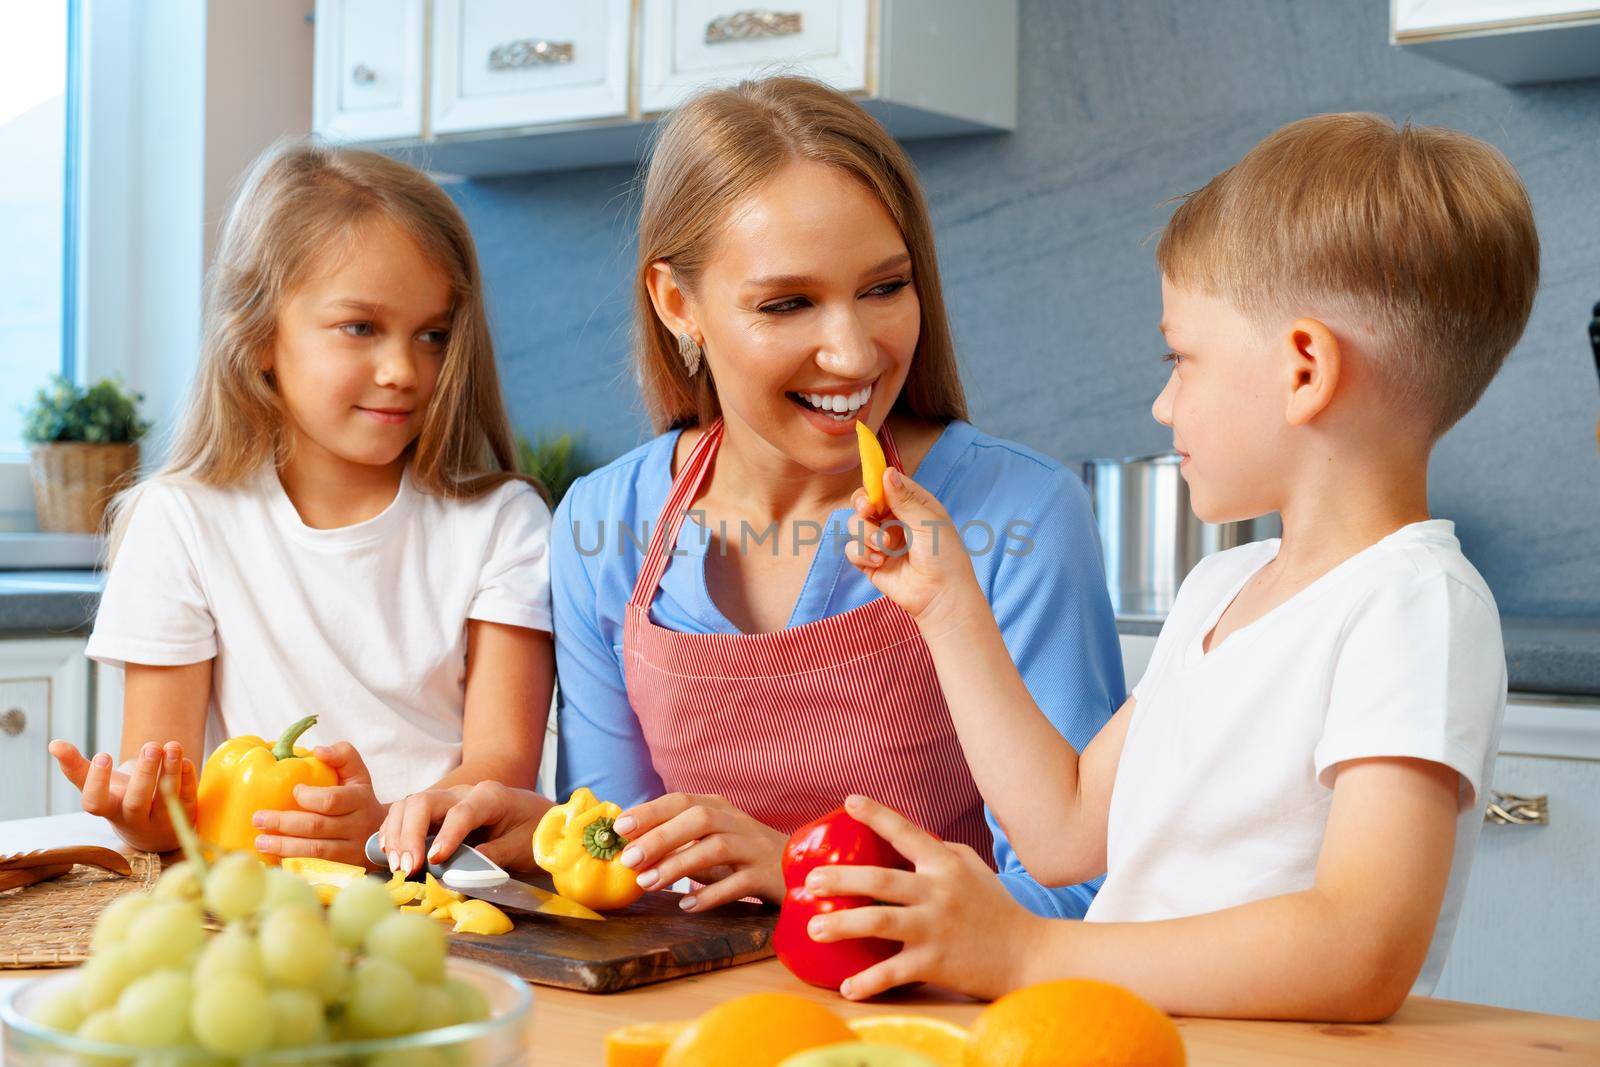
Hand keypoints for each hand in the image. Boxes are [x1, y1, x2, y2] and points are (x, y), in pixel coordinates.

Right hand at [49, 739, 197, 853]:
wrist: (156, 831)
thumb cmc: (121, 801)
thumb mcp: (101, 788)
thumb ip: (78, 768)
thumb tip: (53, 743)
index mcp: (109, 811)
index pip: (96, 803)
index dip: (98, 782)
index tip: (103, 754)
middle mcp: (134, 818)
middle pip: (137, 801)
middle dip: (144, 773)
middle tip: (150, 745)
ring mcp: (161, 819)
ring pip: (167, 798)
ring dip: (171, 770)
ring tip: (172, 745)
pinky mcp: (186, 814)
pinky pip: (188, 797)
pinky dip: (187, 777)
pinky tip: (184, 759)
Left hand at [251, 742, 387, 866]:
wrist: (385, 834)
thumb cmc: (360, 799)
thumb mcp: (358, 774)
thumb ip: (342, 755)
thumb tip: (318, 750)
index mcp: (359, 799)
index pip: (331, 800)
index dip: (308, 797)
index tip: (293, 790)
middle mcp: (357, 826)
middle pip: (317, 826)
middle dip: (284, 823)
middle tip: (258, 818)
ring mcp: (352, 850)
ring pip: (315, 849)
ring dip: (284, 846)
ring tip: (260, 841)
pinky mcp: (344, 867)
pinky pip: (316, 866)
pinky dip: (293, 862)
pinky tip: (274, 858)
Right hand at [379, 781, 547, 875]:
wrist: (540, 818)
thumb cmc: (534, 831)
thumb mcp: (522, 846)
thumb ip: (494, 856)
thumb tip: (459, 873)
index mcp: (490, 796)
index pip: (462, 812)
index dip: (446, 836)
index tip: (434, 861)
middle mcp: (463, 793)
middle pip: (425, 802)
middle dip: (410, 834)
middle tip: (407, 868)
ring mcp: (447, 800)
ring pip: (409, 805)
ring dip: (397, 835)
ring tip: (397, 866)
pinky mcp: (437, 814)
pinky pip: (407, 815)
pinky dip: (394, 831)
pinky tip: (389, 852)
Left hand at [612, 793, 787, 910]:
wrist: (800, 872)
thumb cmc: (744, 858)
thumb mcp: (711, 843)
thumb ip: (679, 844)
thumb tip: (631, 849)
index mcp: (720, 809)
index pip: (681, 800)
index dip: (650, 812)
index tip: (619, 828)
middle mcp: (739, 823)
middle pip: (698, 819)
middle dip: (660, 837)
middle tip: (629, 860)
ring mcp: (756, 848)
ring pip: (717, 847)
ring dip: (679, 865)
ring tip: (648, 884)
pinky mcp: (770, 877)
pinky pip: (739, 883)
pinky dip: (711, 895)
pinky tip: (688, 906)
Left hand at [803, 794, 1040, 1000]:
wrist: (1030, 954)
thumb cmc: (997, 909)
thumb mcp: (974, 869)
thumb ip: (941, 851)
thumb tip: (908, 837)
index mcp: (945, 866)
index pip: (906, 833)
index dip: (877, 815)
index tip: (848, 801)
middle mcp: (938, 893)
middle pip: (880, 881)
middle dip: (841, 878)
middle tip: (811, 880)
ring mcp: (935, 928)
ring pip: (880, 923)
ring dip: (842, 925)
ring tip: (814, 926)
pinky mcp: (936, 963)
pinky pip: (895, 972)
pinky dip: (869, 980)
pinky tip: (848, 986)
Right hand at [846, 468, 984, 632]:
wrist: (940, 596)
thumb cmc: (944, 556)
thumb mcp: (927, 522)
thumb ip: (904, 499)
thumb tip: (886, 472)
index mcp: (912, 505)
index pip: (886, 485)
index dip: (875, 485)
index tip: (873, 492)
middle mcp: (894, 520)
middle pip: (864, 502)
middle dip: (862, 505)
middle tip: (868, 511)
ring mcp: (881, 541)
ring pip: (855, 524)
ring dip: (866, 533)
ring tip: (885, 547)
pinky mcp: (870, 562)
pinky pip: (852, 549)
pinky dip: (862, 554)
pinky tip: (880, 562)